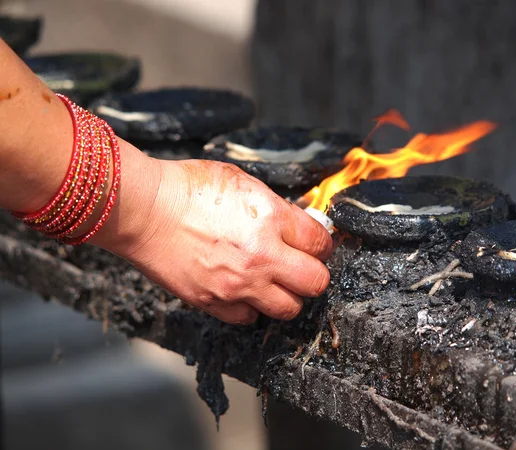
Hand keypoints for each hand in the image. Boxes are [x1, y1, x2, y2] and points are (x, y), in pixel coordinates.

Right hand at [95, 147, 332, 324]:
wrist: (142, 209)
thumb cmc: (188, 187)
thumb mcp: (243, 182)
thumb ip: (276, 207)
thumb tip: (299, 223)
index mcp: (272, 219)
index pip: (321, 243)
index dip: (322, 243)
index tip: (314, 244)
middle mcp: (262, 257)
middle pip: (316, 282)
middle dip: (313, 274)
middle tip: (300, 266)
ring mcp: (238, 284)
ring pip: (288, 309)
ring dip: (286, 296)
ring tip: (272, 281)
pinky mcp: (214, 302)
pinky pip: (248, 318)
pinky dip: (250, 307)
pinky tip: (241, 290)